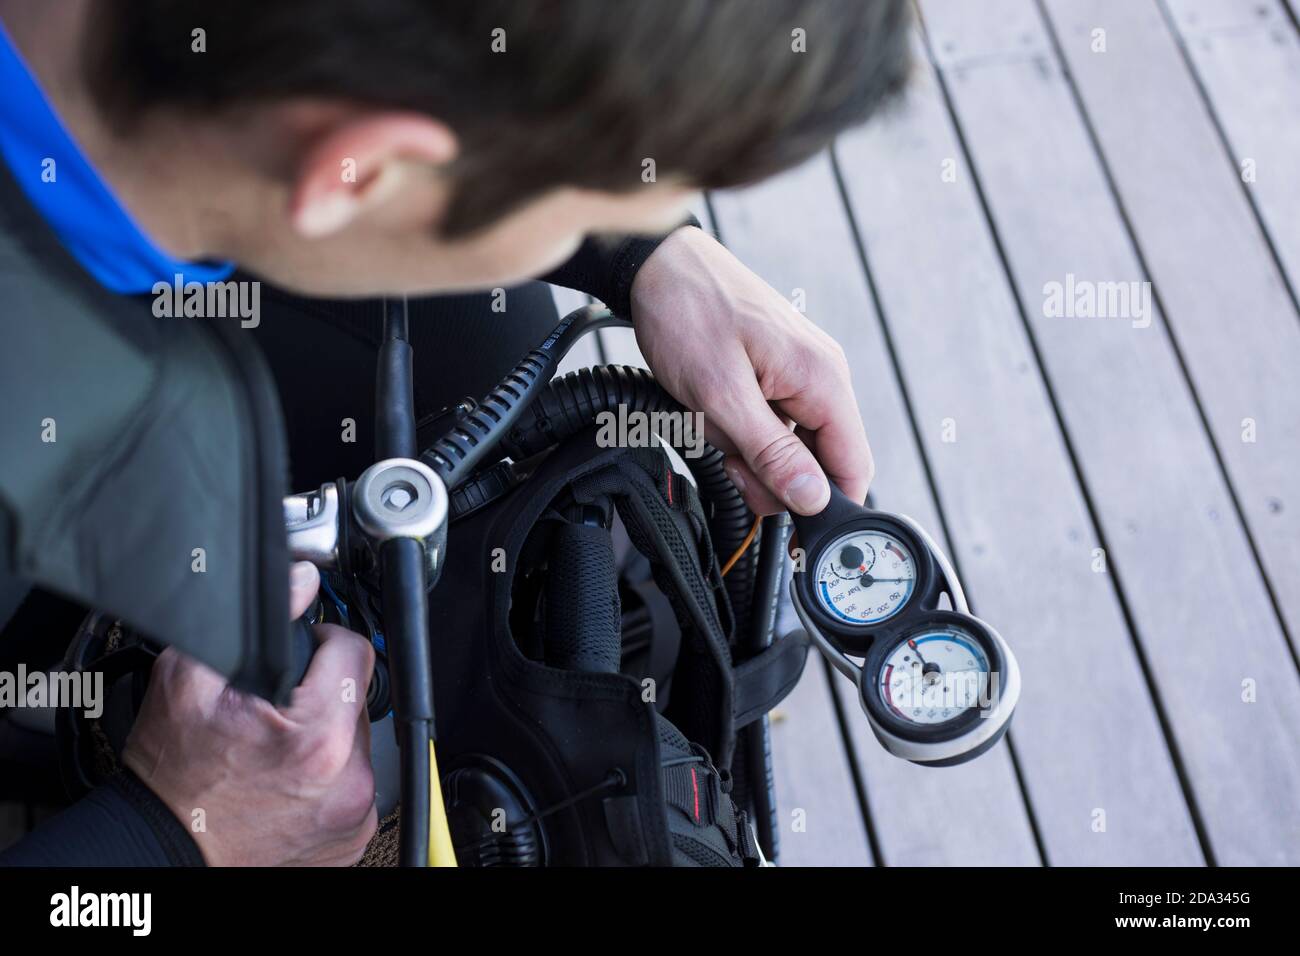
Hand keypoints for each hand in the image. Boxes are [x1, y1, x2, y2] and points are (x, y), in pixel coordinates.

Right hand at [122, 562, 377, 865]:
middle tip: (274, 710)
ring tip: (277, 747)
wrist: (164, 848)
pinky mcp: (352, 833)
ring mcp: (353, 812)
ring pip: (356, 739)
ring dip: (326, 734)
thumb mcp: (189, 680)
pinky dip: (328, 773)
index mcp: (317, 738)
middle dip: (321, 693)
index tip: (300, 655)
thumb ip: (255, 621)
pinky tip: (288, 777)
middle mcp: (347, 780)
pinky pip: (353, 781)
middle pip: (357, 697)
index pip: (356, 650)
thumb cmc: (173, 776)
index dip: (322, 642)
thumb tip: (301, 580)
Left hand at [631, 226, 873, 514]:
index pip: (853, 465)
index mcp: (821, 379)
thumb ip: (771, 452)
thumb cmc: (687, 312)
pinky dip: (733, 426)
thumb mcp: (722, 395)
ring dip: (743, 448)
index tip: (787, 523)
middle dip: (767, 471)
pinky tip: (708, 406)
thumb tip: (814, 498)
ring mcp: (796, 373)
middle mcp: (820, 375)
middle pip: (816, 462)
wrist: (655, 265)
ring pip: (784, 445)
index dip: (825, 505)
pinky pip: (764, 421)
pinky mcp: (772, 372)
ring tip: (709, 417)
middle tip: (726, 455)